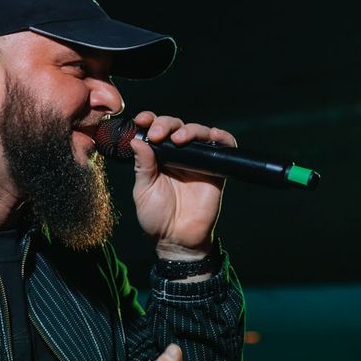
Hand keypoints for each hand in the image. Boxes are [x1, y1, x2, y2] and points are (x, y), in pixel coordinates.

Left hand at [129, 112, 238, 257]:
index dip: (150, 120)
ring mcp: (198, 162)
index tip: (141, 120)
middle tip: (158, 134)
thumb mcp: (143, 190)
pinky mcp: (216, 170)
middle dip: (166, 124)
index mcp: (158, 157)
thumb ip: (142, 165)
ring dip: (190, 129)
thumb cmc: (157, 217)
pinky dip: (222, 137)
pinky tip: (213, 135)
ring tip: (179, 139)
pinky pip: (224, 148)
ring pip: (199, 133)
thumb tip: (136, 141)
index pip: (156, 130)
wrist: (178, 239)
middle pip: (177, 126)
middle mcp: (178, 156)